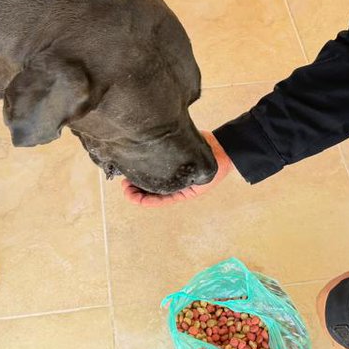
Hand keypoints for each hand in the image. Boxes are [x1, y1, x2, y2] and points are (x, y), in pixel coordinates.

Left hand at [121, 130, 235, 205]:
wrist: (223, 147)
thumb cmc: (214, 165)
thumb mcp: (203, 177)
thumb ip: (187, 181)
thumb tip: (171, 184)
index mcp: (182, 192)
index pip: (160, 200)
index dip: (144, 200)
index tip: (132, 196)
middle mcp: (174, 184)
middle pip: (152, 192)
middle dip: (136, 192)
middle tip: (125, 186)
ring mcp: (171, 173)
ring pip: (150, 182)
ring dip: (137, 182)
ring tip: (126, 179)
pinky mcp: (169, 161)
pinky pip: (154, 169)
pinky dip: (144, 170)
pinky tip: (134, 168)